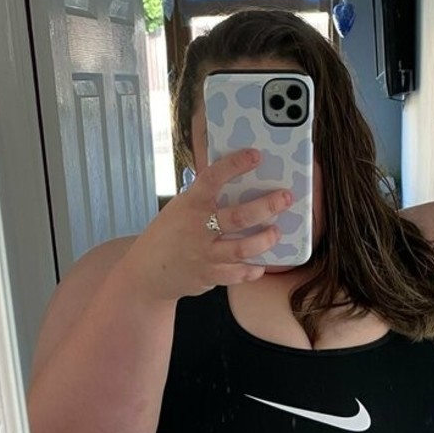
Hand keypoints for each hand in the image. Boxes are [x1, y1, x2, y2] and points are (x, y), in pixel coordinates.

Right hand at [122, 148, 293, 299]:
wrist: (148, 272)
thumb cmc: (168, 235)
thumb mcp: (180, 208)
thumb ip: (204, 198)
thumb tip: (237, 181)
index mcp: (190, 204)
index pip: (213, 178)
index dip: (235, 165)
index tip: (255, 156)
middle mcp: (198, 228)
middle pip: (239, 217)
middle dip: (266, 206)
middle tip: (285, 198)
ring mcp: (205, 254)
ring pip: (242, 248)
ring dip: (265, 240)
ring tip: (277, 232)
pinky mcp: (210, 276)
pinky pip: (237, 274)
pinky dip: (252, 269)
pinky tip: (261, 263)